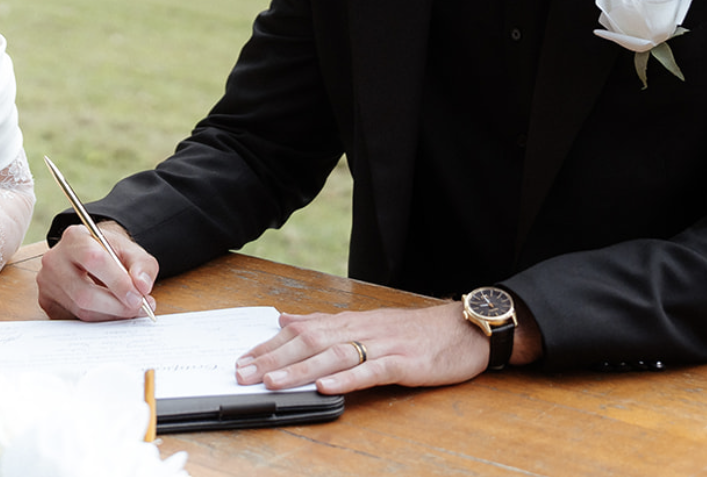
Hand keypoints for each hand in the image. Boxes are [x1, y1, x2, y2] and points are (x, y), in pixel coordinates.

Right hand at [36, 222, 157, 320]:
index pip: (93, 260)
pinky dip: (99, 320)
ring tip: (129, 311)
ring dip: (110, 315)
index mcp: (74, 237)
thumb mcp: (131, 251)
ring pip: (80, 309)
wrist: (90, 254)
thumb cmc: (110, 252)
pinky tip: (112, 313)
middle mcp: (54, 259)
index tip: (138, 297)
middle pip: (84, 292)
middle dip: (116, 305)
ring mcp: (47, 282)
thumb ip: (142, 266)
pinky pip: (74, 318)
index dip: (117, 282)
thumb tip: (142, 286)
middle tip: (137, 308)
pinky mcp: (47, 301)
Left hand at [233, 303, 490, 394]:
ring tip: (273, 381)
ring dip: (300, 369)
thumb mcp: (366, 321)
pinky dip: (347, 378)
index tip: (242, 360)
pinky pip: (372, 370)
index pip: (301, 331)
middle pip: (310, 341)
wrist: (464, 328)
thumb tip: (286, 319)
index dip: (269, 346)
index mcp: (350, 321)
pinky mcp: (405, 362)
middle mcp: (361, 329)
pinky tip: (326, 387)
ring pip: (335, 355)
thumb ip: (325, 323)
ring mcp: (382, 345)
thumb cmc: (414, 330)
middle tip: (243, 374)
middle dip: (273, 359)